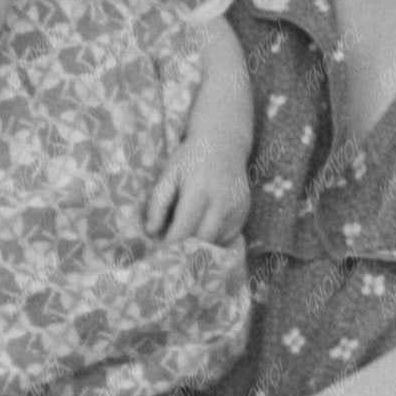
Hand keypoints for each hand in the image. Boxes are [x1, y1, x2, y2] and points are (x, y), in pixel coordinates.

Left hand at [144, 128, 251, 243]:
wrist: (224, 142)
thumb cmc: (190, 158)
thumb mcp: (168, 174)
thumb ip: (158, 203)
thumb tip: (152, 231)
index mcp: (199, 190)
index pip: (184, 229)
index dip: (170, 244)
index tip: (158, 253)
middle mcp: (221, 201)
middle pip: (202, 240)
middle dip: (185, 249)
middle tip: (171, 252)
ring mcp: (236, 208)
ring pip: (216, 241)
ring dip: (200, 245)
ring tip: (186, 241)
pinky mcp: (244, 212)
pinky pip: (227, 236)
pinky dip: (213, 238)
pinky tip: (203, 229)